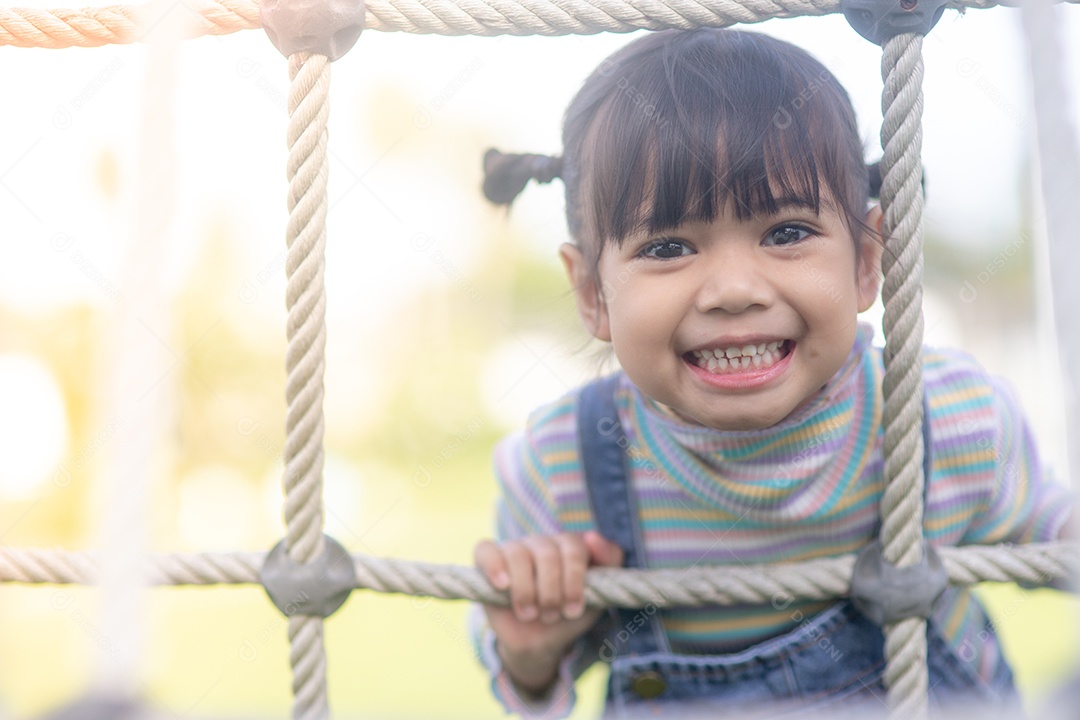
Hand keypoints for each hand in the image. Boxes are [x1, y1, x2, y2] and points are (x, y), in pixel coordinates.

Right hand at [474, 531, 623, 694]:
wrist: (539, 642)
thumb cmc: (568, 614)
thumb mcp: (596, 594)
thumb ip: (609, 561)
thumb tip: (593, 537)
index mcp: (568, 546)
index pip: (573, 548)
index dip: (574, 580)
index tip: (573, 609)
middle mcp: (541, 543)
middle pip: (547, 553)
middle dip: (551, 591)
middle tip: (552, 615)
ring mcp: (514, 548)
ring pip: (518, 554)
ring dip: (526, 590)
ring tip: (530, 614)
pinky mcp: (488, 560)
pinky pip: (486, 550)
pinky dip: (494, 566)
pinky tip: (503, 585)